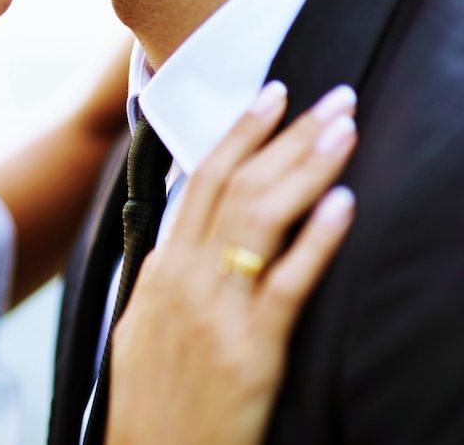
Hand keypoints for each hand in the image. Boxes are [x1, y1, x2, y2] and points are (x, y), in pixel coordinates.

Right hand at [105, 82, 358, 444]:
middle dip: (287, 134)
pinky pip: (287, 284)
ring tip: (345, 128)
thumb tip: (194, 226)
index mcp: (162, 267)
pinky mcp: (250, 350)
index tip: (273, 94)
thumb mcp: (144, 320)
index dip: (241, 133)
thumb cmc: (152, 394)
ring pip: (263, 219)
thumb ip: (171, 270)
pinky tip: (344, 203)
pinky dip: (317, 239)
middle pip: (239, 186)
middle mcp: (185, 277)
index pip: (205, 181)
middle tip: (333, 95)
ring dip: (307, 166)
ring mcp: (216, 311)